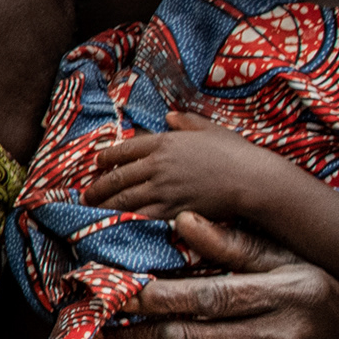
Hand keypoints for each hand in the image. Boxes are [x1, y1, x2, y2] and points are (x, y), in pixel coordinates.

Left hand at [87, 113, 299, 221]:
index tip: (98, 163)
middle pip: (118, 176)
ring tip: (92, 211)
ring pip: (124, 198)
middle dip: (98, 187)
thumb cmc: (235, 152)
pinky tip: (115, 223)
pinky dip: (125, 219)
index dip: (107, 157)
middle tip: (85, 195)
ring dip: (105, 205)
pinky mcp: (173, 209)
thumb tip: (169, 116)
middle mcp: (158, 165)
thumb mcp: (210, 129)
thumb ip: (187, 122)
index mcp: (165, 142)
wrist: (252, 179)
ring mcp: (164, 188)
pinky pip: (142, 215)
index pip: (125, 149)